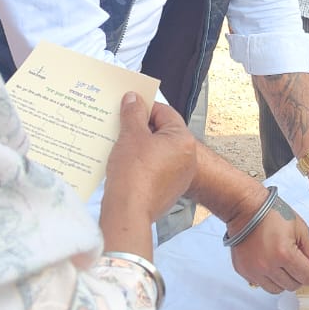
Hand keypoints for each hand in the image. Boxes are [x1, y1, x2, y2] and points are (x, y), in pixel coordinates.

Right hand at [101, 93, 196, 256]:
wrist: (129, 212)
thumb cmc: (133, 172)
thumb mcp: (131, 135)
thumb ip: (133, 113)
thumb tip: (133, 97)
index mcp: (183, 140)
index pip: (165, 113)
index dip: (144, 107)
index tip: (128, 107)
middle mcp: (188, 157)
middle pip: (163, 132)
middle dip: (141, 128)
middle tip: (121, 125)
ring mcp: (180, 176)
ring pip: (158, 152)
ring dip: (141, 146)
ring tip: (120, 144)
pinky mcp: (169, 191)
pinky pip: (156, 169)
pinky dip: (142, 164)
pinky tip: (125, 164)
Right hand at [228, 192, 308, 292]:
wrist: (245, 209)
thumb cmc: (271, 213)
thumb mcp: (299, 228)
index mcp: (284, 253)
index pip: (307, 276)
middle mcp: (267, 266)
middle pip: (293, 285)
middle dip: (303, 277)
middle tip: (305, 267)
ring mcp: (254, 270)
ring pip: (278, 289)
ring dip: (287, 281)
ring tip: (288, 266)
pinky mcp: (244, 271)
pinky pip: (263, 284)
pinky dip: (271, 279)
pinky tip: (274, 266)